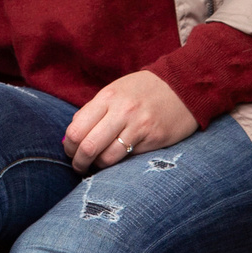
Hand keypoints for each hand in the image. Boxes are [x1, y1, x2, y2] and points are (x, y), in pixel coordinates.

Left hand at [60, 70, 196, 172]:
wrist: (182, 86)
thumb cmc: (144, 90)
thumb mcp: (116, 91)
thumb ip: (94, 112)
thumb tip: (72, 138)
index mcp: (107, 97)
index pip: (76, 129)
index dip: (69, 146)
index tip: (71, 151)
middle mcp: (122, 111)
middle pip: (88, 146)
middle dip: (79, 161)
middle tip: (79, 165)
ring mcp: (139, 126)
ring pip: (107, 158)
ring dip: (97, 167)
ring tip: (96, 166)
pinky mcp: (154, 139)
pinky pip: (128, 159)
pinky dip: (118, 164)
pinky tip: (117, 161)